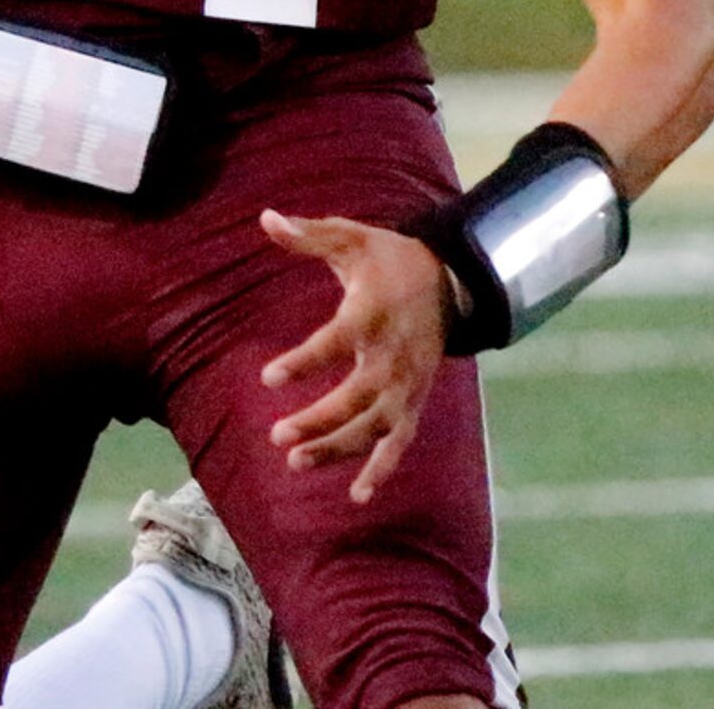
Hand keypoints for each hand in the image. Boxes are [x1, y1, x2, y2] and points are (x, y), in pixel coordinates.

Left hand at [259, 209, 451, 504]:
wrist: (448, 280)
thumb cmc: (386, 258)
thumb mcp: (350, 236)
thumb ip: (307, 234)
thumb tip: (265, 217)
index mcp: (373, 313)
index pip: (335, 342)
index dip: (303, 361)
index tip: (269, 378)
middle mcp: (392, 355)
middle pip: (356, 397)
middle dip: (319, 420)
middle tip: (277, 436)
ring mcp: (407, 384)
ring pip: (374, 427)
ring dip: (337, 448)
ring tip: (296, 462)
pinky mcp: (415, 401)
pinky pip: (400, 442)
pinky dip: (382, 470)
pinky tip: (357, 496)